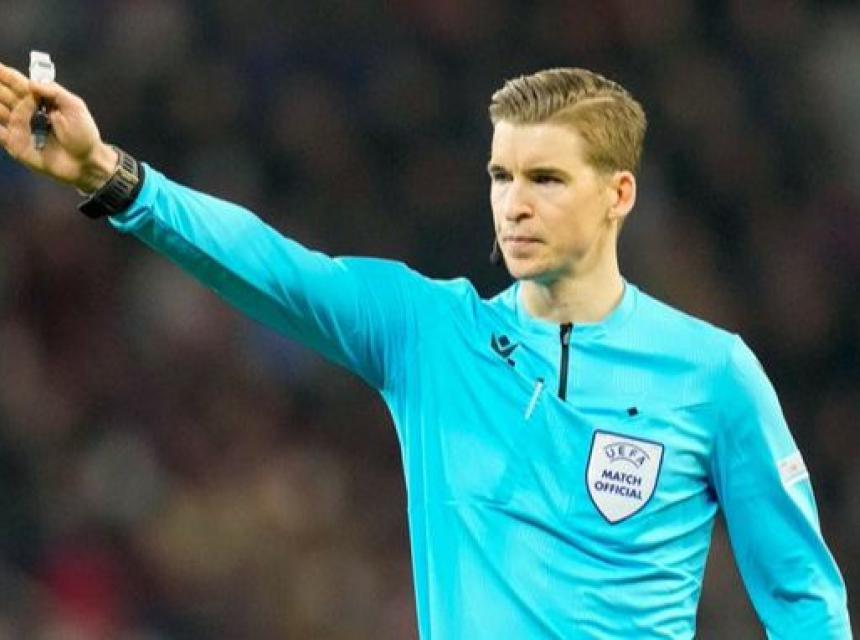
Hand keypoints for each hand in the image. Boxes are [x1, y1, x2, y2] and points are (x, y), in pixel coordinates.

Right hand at [0, 61, 116, 192]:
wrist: (88, 161)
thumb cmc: (84, 134)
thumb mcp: (74, 106)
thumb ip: (54, 91)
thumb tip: (30, 83)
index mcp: (38, 101)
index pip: (16, 84)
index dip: (5, 75)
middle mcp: (25, 114)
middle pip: (3, 96)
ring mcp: (20, 131)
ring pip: (1, 113)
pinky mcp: (18, 148)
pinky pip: (3, 136)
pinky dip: (0, 129)